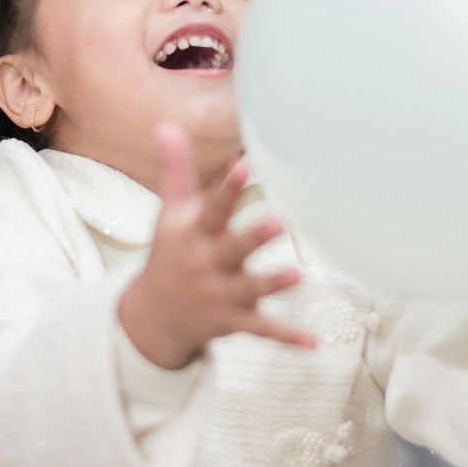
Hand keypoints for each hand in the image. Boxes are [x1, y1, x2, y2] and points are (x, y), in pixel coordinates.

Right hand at [117, 122, 318, 368]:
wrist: (153, 315)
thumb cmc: (170, 252)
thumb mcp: (170, 212)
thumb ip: (176, 170)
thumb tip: (166, 124)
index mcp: (194, 233)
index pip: (213, 208)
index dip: (229, 187)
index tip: (246, 165)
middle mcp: (206, 264)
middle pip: (232, 249)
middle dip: (253, 237)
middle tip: (279, 222)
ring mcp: (220, 295)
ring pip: (250, 290)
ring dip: (272, 284)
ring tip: (297, 274)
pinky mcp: (234, 321)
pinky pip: (262, 330)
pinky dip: (287, 338)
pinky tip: (314, 342)